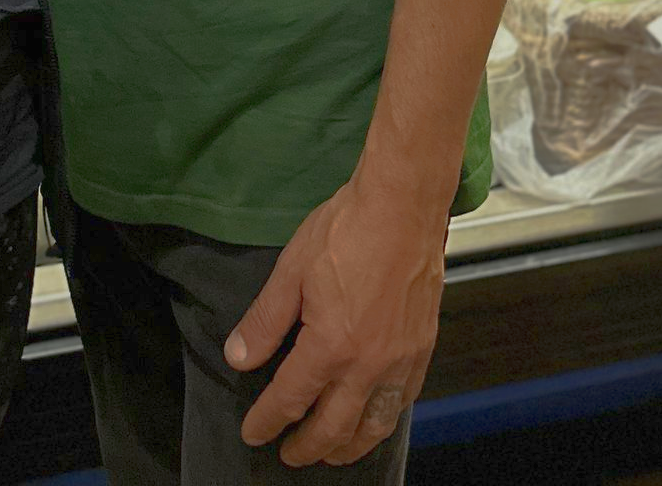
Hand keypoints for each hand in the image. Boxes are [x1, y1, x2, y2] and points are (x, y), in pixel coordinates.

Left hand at [225, 178, 444, 467]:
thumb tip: (238, 358)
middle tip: (288, 455)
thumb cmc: (345, 230)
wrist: (403, 206)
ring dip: (348, 447)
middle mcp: (368, 366)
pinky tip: (372, 420)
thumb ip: (265, 321)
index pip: (290, 399)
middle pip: (333, 427)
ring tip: (330, 453)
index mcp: (331, 347)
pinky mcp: (422, 350)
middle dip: (307, 447)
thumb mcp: (291, 270)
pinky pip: (402, 404)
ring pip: (374, 427)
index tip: (253, 433)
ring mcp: (400, 362)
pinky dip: (382, 423)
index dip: (267, 421)